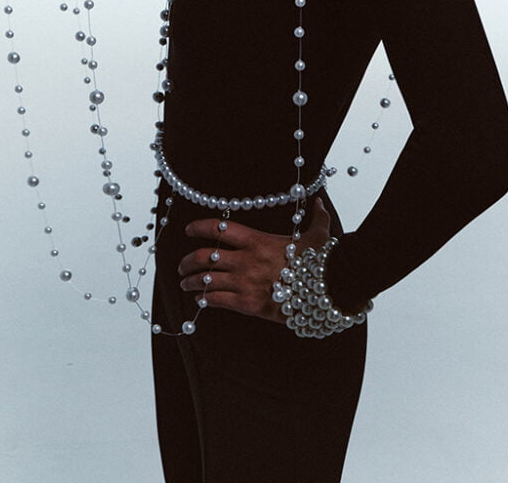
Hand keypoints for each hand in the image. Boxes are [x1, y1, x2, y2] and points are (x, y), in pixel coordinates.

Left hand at [178, 196, 330, 322]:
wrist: (325, 293)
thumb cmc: (321, 264)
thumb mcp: (319, 236)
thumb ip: (317, 218)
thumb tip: (319, 203)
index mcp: (258, 241)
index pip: (220, 229)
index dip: (200, 227)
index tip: (189, 229)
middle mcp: (246, 260)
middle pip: (206, 257)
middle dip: (188, 260)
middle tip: (181, 265)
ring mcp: (245, 283)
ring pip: (207, 280)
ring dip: (191, 281)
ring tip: (185, 283)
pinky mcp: (248, 305)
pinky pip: (218, 300)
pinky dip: (205, 299)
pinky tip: (200, 300)